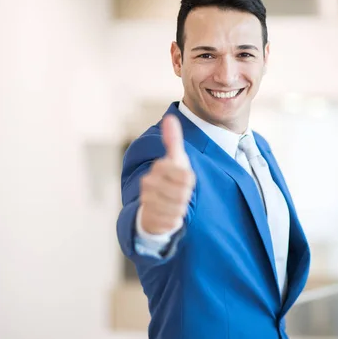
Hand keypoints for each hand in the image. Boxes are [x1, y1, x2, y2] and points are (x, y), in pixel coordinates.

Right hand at [139, 114, 195, 234]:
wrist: (155, 203)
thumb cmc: (170, 178)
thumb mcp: (176, 159)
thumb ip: (174, 140)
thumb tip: (170, 117)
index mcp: (159, 167)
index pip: (187, 177)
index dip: (190, 181)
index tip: (185, 179)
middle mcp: (148, 183)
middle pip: (183, 194)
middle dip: (186, 195)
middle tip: (180, 193)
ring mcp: (147, 201)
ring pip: (178, 208)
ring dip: (181, 207)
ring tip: (175, 203)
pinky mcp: (149, 218)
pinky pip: (172, 221)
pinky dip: (175, 219)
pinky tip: (170, 214)